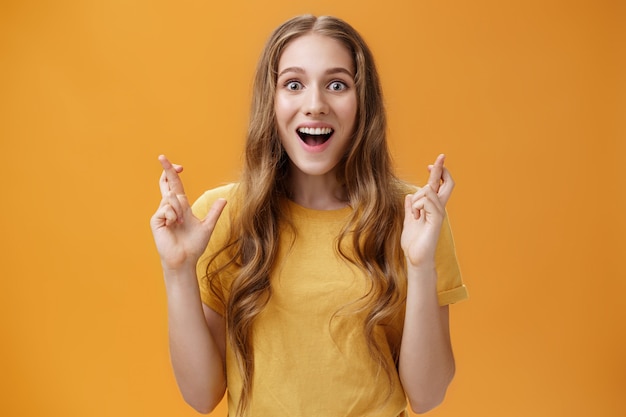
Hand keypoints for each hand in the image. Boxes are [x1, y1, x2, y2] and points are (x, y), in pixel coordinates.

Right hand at [150, 155, 225, 270]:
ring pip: (171, 197)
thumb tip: (224, 199)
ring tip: (181, 222)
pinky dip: (173, 215)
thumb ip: (214, 212)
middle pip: (167, 184)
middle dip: (165, 169)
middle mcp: (169, 208)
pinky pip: (166, 208)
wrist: (185, 260)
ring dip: (179, 208)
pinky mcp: (156, 220)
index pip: (175, 186)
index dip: (174, 174)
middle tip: (162, 156)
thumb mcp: (207, 226)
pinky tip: (173, 224)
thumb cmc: (194, 246)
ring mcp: (162, 214)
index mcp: (181, 207)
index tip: (179, 166)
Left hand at [401, 154, 453, 267]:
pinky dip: (418, 205)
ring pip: (428, 191)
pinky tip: (416, 215)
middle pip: (446, 184)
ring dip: (417, 199)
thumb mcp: (408, 222)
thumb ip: (410, 209)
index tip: (430, 164)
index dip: (436, 173)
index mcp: (431, 208)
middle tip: (441, 156)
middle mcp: (438, 209)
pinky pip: (427, 201)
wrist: (416, 259)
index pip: (438, 186)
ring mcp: (438, 214)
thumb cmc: (413, 243)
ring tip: (414, 215)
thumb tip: (409, 196)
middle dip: (442, 169)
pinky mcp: (436, 220)